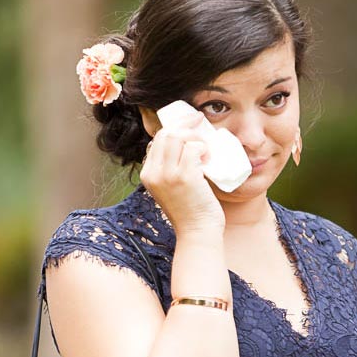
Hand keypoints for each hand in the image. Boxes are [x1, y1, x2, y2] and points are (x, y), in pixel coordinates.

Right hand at [140, 118, 224, 238]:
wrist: (197, 233)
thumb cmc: (190, 209)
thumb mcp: (171, 187)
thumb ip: (171, 167)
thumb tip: (185, 140)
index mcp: (148, 174)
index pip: (158, 139)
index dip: (175, 127)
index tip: (190, 124)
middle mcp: (153, 173)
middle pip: (166, 133)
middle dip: (186, 124)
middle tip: (200, 123)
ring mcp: (168, 175)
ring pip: (178, 136)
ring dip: (196, 137)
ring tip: (205, 150)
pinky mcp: (185, 177)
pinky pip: (194, 147)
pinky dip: (204, 148)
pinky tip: (208, 159)